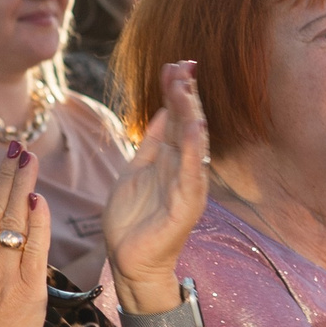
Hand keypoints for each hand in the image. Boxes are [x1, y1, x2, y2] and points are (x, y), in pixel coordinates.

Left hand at [104, 60, 209, 312]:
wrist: (131, 262)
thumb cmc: (133, 220)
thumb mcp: (137, 169)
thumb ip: (152, 142)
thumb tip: (162, 109)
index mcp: (172, 159)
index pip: (177, 117)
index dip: (177, 91)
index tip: (175, 64)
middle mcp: (185, 169)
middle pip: (188, 123)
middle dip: (186, 94)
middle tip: (183, 66)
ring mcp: (188, 187)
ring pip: (193, 144)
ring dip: (191, 114)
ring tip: (188, 87)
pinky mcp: (186, 207)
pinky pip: (192, 174)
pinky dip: (194, 150)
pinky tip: (195, 128)